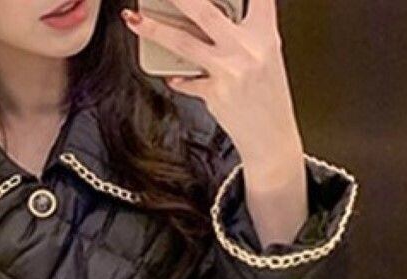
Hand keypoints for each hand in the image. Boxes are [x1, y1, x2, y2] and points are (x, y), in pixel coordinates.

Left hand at [121, 0, 303, 174]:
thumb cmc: (268, 100)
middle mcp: (246, 47)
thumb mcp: (267, 58)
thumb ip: (243, 36)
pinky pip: (186, 81)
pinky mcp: (214, 93)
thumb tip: (212, 23)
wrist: (271, 138)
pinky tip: (172, 78)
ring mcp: (228, 69)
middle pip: (205, 10)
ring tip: (135, 20)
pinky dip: (178, 80)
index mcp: (265, 34)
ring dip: (154, 30)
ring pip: (183, 42)